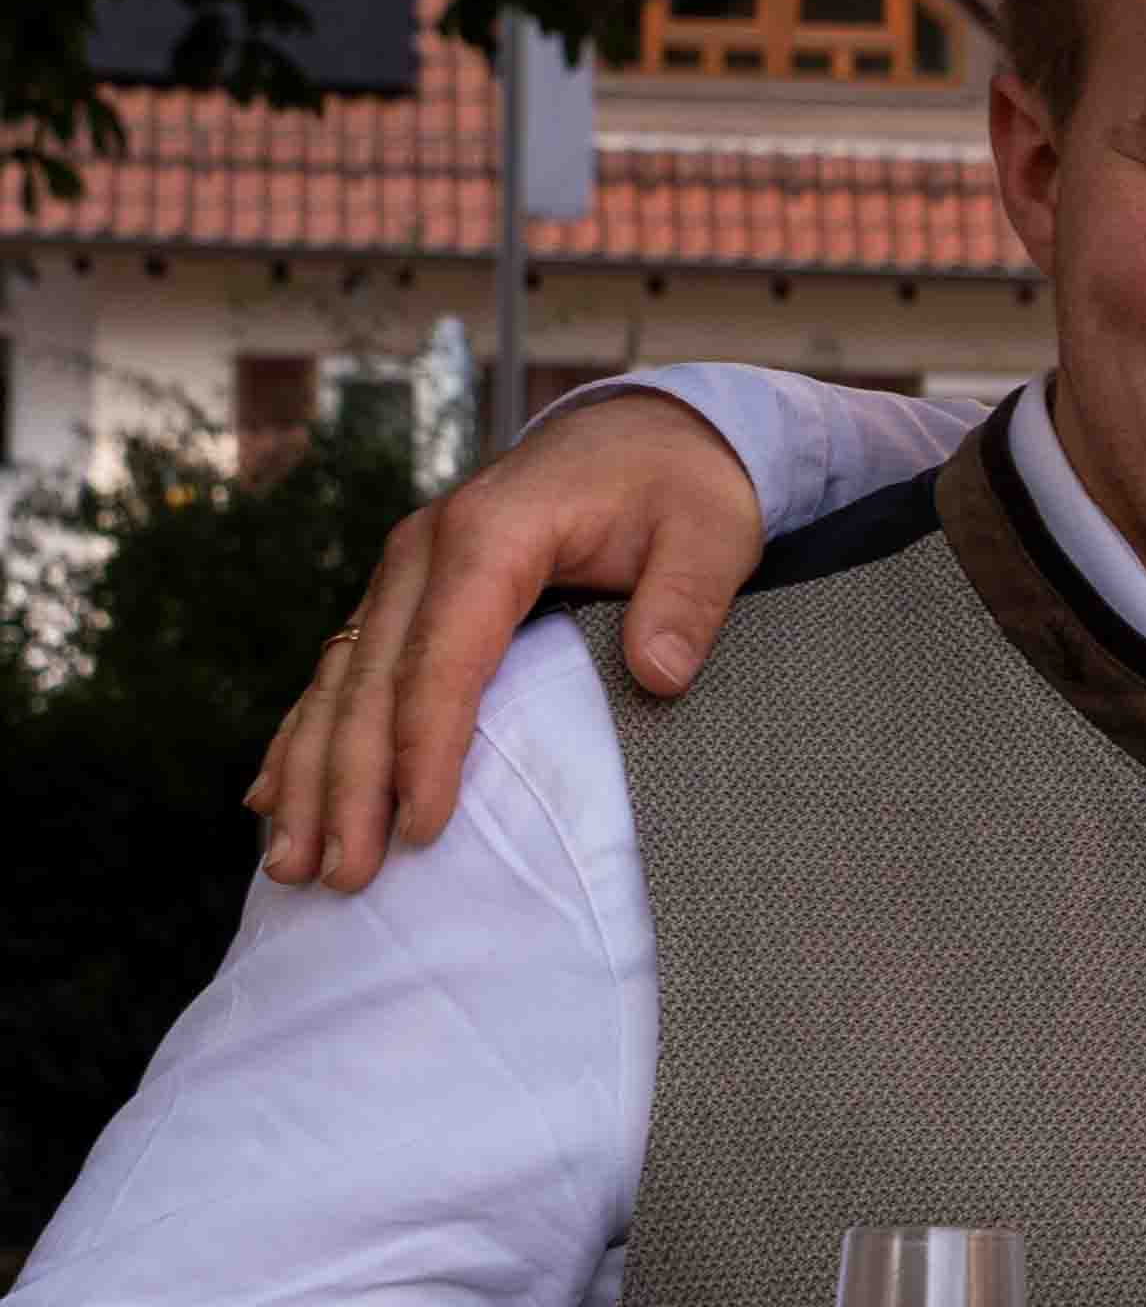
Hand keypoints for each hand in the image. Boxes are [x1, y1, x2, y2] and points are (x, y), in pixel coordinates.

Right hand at [249, 392, 768, 889]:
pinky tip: (272, 798)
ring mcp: (402, 572)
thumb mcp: (712, 531)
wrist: (645, 431)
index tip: (421, 828)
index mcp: (491, 533)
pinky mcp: (401, 594)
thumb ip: (686, 601)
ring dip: (310, 776)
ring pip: (339, 685)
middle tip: (340, 876)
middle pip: (371, 682)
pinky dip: (305, 737)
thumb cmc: (680, 486)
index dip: (427, 747)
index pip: (443, 657)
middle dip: (349, 785)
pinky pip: (342, 673)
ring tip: (293, 864)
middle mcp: (423, 550)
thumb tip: (661, 674)